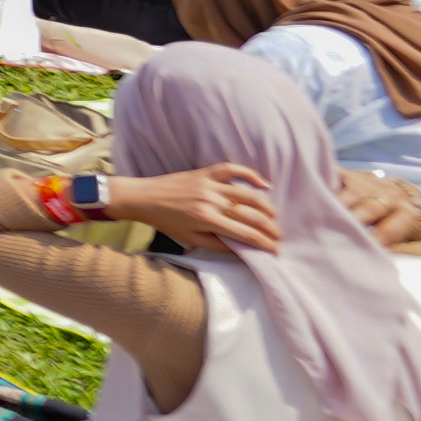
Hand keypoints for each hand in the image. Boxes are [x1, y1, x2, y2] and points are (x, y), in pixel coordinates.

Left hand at [121, 162, 281, 254]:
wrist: (143, 197)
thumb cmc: (166, 222)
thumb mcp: (190, 239)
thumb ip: (218, 246)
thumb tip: (243, 250)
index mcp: (207, 220)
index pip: (246, 235)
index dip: (265, 244)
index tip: (275, 252)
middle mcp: (211, 201)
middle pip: (251, 215)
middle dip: (270, 228)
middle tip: (277, 236)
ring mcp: (209, 184)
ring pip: (248, 194)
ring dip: (265, 206)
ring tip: (273, 216)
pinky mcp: (205, 172)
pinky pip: (232, 169)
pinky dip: (250, 174)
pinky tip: (264, 184)